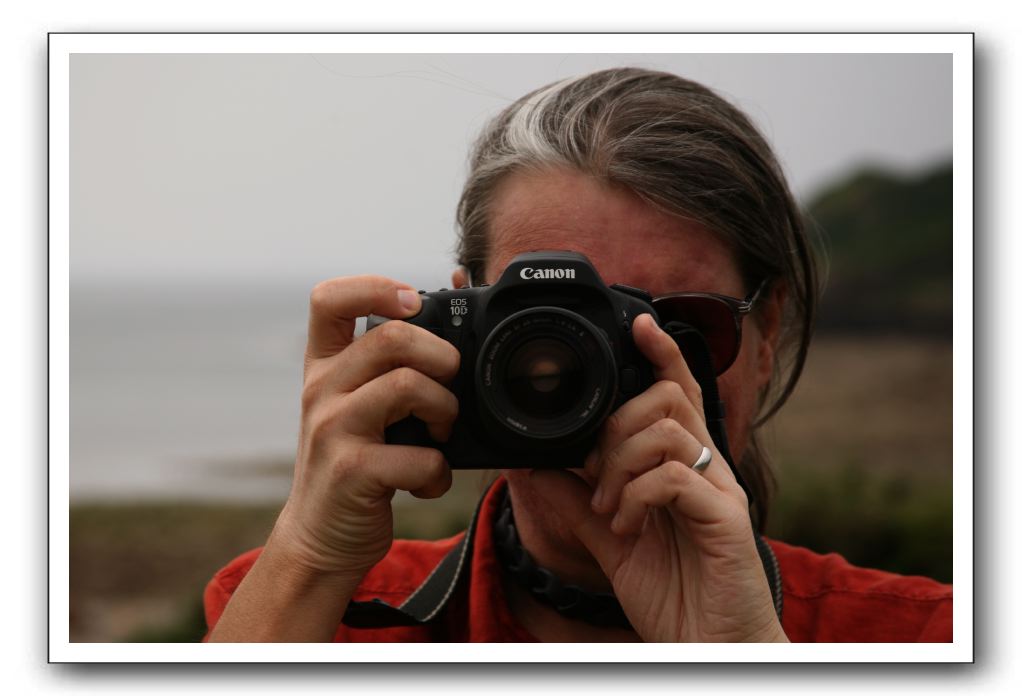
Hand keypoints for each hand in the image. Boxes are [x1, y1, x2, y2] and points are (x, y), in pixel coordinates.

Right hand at [269, 275, 460, 585]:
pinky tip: (427, 480)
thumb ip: (391, 365)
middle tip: (449, 383)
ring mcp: (333, 430)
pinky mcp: (351, 472)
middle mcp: (322, 390)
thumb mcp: (360, 406)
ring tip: (442, 433)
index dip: (374, 287)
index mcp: (325, 367)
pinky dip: (438, 471)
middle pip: (392, 337)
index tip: (411, 302)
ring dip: (445, 409)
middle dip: (441, 356)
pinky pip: (419, 455)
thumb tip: (454, 302)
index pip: (328, 299)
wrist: (321, 538)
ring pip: (407, 385)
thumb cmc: (357, 462)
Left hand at [531, 314, 786, 641]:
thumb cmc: (670, 589)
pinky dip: (634, 495)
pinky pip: (673, 476)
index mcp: (684, 466)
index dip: (661, 353)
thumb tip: (532, 462)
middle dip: (618, 423)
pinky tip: (623, 524)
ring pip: (667, 430)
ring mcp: (721, 492)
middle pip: (669, 398)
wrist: (706, 645)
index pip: (677, 392)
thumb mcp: (609, 535)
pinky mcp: (726, 520)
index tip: (638, 321)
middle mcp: (709, 470)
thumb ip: (576, 496)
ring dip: (620, 463)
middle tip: (595, 471)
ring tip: (607, 506)